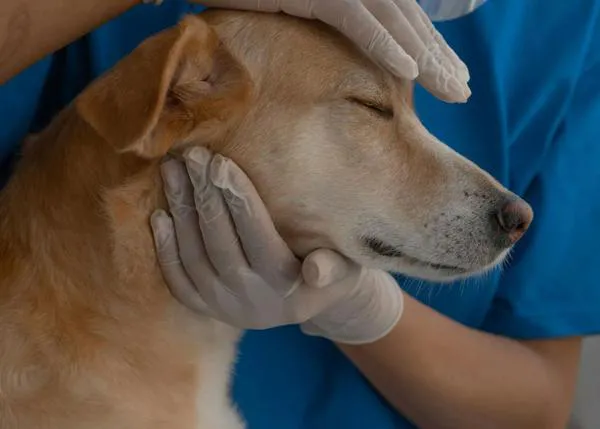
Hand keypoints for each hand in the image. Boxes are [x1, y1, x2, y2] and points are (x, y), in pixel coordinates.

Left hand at [150, 147, 402, 343]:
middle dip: (205, 196)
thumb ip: (334, 267)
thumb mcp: (346, 272)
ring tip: (172, 171)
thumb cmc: (333, 274)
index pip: (259, 238)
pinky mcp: (207, 311)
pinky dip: (167, 250)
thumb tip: (316, 269)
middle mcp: (252, 302)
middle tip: (191, 156)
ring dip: (181, 212)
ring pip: (195, 258)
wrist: (310, 304)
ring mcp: (225, 309)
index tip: (220, 162)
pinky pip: (179, 282)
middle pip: (221, 244)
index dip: (238, 200)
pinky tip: (159, 216)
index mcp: (287, 289)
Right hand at [197, 0, 470, 102]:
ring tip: (453, 89)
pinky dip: (384, 45)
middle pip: (406, 17)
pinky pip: (356, 19)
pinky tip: (410, 73)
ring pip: (393, 18)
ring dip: (426, 56)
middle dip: (438, 55)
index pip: (398, 15)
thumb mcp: (292, 7)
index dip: (425, 45)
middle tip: (462, 88)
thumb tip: (345, 53)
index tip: (447, 74)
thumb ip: (324, 22)